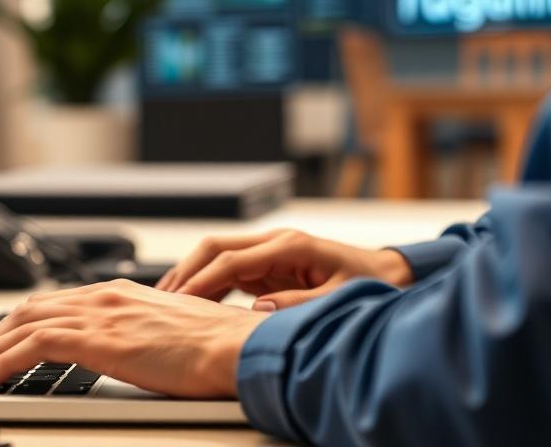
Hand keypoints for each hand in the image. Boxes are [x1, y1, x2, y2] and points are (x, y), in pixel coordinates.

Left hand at [0, 280, 268, 397]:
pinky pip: (32, 347)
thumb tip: (128, 352)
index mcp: (119, 293)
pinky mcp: (98, 339)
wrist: (236, 348)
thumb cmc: (215, 347)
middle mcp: (104, 296)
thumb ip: (139, 336)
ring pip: (21, 325)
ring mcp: (100, 314)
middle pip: (28, 310)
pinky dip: (0, 362)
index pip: (53, 303)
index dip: (17, 324)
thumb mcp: (169, 334)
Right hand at [156, 229, 412, 309]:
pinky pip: (231, 270)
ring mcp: (270, 251)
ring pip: (218, 256)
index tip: (181, 301)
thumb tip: (257, 309)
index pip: (232, 260)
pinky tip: (195, 303)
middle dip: (187, 270)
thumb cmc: (367, 284)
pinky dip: (209, 284)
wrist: (387, 273)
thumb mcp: (335, 299)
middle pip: (216, 247)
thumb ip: (296, 303)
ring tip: (168, 302)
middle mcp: (275, 242)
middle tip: (163, 298)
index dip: (203, 280)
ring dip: (193, 276)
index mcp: (289, 245)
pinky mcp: (270, 263)